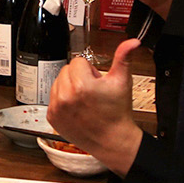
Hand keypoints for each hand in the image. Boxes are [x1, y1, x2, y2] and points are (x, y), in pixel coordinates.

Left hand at [46, 38, 143, 174]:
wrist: (113, 140)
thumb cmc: (117, 113)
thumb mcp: (122, 82)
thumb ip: (123, 58)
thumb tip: (132, 42)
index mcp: (82, 86)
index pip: (79, 61)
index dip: (91, 70)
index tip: (97, 82)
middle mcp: (66, 97)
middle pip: (67, 70)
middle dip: (80, 77)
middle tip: (93, 91)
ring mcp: (57, 108)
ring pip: (58, 82)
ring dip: (70, 87)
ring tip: (85, 100)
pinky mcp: (52, 117)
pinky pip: (53, 96)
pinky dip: (63, 100)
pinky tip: (77, 108)